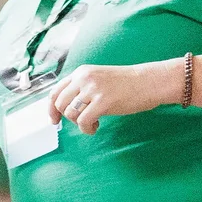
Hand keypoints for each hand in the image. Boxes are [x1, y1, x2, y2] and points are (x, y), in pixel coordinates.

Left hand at [48, 60, 180, 134]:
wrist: (150, 81)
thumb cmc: (127, 84)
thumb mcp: (98, 80)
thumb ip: (81, 89)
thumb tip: (64, 107)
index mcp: (81, 72)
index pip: (55, 91)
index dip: (51, 108)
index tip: (54, 119)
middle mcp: (84, 78)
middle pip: (60, 104)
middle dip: (67, 117)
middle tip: (81, 121)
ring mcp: (93, 89)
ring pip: (70, 113)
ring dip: (79, 123)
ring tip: (93, 122)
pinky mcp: (103, 101)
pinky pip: (83, 121)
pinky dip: (87, 129)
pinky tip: (96, 127)